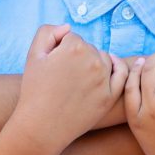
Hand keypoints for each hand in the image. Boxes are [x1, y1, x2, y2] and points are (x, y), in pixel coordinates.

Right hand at [13, 24, 127, 152]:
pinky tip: (112, 65)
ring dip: (93, 64)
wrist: (41, 126)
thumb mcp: (33, 55)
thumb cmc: (34, 90)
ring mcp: (104, 79)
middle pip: (88, 48)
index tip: (53, 65)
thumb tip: (68, 28)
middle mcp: (93, 60)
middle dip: (77, 57)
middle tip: (62, 76)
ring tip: (76, 79)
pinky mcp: (110, 96)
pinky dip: (117, 68)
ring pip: (103, 60)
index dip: (60, 50)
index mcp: (74, 47)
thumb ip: (48, 32)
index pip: (71, 38)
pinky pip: (121, 76)